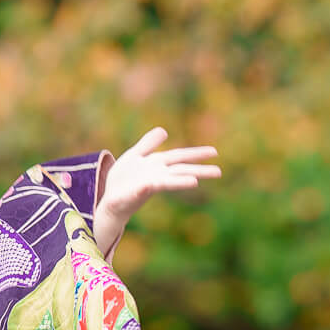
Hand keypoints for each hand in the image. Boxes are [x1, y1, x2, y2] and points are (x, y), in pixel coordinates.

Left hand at [97, 127, 220, 229]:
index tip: (215, 152)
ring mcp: (145, 186)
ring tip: (195, 182)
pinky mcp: (132, 195)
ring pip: (165, 183)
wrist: (110, 198)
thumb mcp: (135, 155)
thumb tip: (164, 130)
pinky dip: (143, 189)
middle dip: (198, 171)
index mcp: (157, 164)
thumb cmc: (124, 178)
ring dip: (179, 182)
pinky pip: (138, 191)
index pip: (180, 156)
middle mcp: (156, 175)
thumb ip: (148, 144)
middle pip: (180, 171)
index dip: (196, 153)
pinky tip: (148, 185)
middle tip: (219, 172)